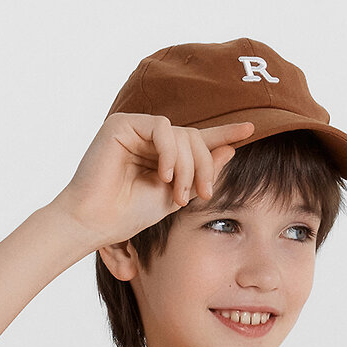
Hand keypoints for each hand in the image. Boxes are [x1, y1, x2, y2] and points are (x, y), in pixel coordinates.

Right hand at [51, 112, 255, 248]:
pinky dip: (170, 152)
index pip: (197, 139)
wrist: (95, 222)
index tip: (251, 129)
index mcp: (161, 154)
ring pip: (181, 134)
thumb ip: (199, 175)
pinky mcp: (122, 123)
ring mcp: (135, 128)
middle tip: (201, 194)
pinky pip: (162, 128)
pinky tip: (164, 175)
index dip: (224, 133)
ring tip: (178, 193)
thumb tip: (230, 150)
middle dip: (204, 166)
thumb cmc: (127, 215)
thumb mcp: (173, 197)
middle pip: (194, 138)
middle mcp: (149, 137)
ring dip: (188, 166)